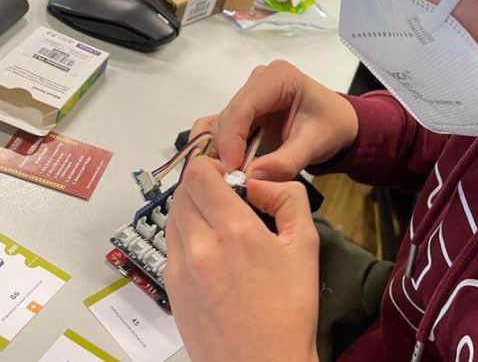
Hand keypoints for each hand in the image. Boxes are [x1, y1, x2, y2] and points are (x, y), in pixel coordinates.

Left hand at [164, 157, 319, 361]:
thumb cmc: (288, 312)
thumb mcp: (306, 246)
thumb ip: (288, 198)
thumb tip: (261, 181)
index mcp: (234, 231)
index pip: (200, 174)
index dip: (215, 166)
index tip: (232, 177)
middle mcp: (199, 246)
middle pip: (182, 190)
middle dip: (204, 186)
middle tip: (229, 200)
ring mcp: (179, 268)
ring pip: (173, 216)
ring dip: (193, 209)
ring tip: (221, 227)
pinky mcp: (171, 287)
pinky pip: (172, 244)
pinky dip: (188, 236)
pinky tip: (213, 253)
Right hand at [190, 60, 358, 179]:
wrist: (337, 122)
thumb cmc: (331, 126)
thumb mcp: (315, 145)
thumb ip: (286, 162)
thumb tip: (253, 178)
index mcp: (277, 78)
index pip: (243, 107)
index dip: (231, 139)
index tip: (231, 169)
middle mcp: (257, 81)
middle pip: (228, 116)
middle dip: (225, 149)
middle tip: (229, 180)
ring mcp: (248, 95)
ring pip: (220, 124)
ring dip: (219, 151)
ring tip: (226, 177)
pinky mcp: (242, 111)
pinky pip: (221, 129)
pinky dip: (218, 150)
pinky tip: (224, 170)